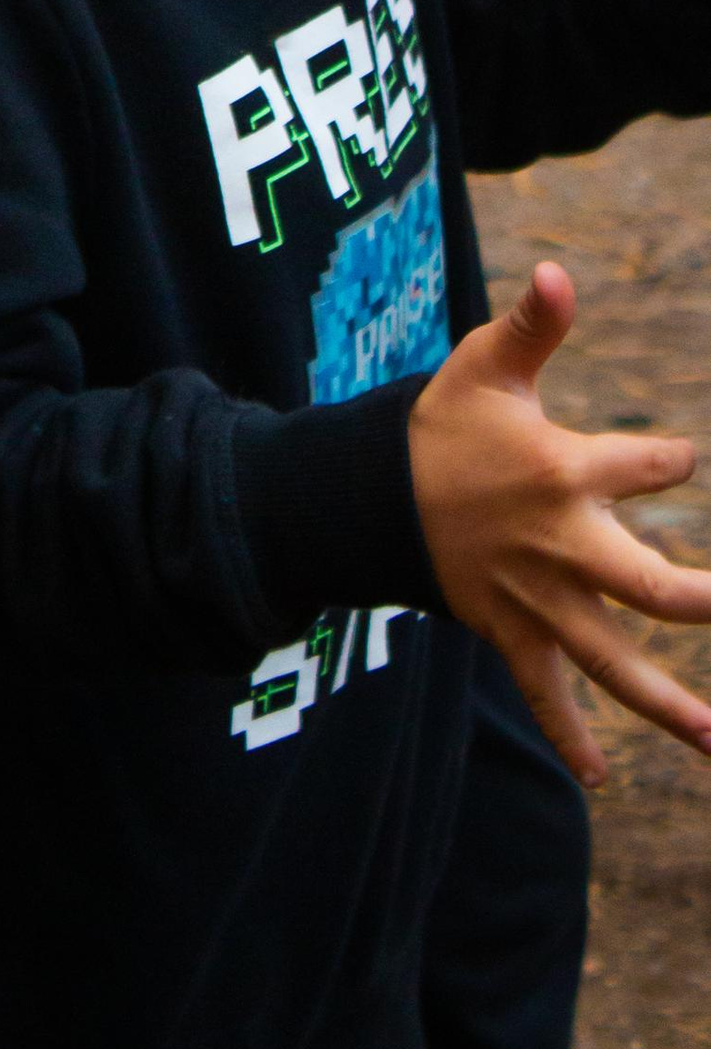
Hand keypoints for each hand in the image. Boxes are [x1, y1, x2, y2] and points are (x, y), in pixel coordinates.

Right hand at [409, 264, 710, 786]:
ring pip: (614, 665)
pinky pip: (544, 693)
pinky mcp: (511, 632)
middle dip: (710, 606)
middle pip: (655, 591)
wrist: (370, 491)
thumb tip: (560, 271)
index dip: (672, 458)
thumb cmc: (444, 422)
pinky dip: (570, 736)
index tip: (676, 458)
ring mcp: (538, 601)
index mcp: (565, 474)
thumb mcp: (487, 365)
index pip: (656, 466)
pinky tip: (601, 777)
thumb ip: (534, 325)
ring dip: (671, 708)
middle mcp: (562, 548)